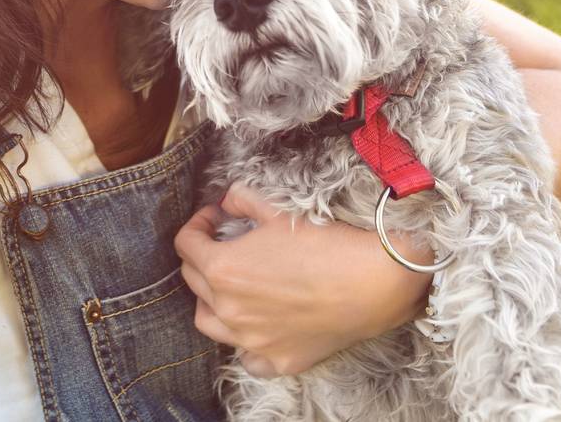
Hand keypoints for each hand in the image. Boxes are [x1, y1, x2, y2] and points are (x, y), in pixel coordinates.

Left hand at [174, 181, 433, 378]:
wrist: (374, 281)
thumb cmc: (326, 242)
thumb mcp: (279, 210)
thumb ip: (243, 200)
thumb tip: (228, 200)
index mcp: (223, 269)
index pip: (186, 244)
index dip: (199, 224)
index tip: (215, 217)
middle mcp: (229, 310)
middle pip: (194, 280)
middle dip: (204, 256)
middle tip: (225, 243)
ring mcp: (251, 341)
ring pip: (209, 321)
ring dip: (212, 300)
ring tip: (233, 285)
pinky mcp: (277, 360)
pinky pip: (246, 358)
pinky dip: (244, 342)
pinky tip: (258, 325)